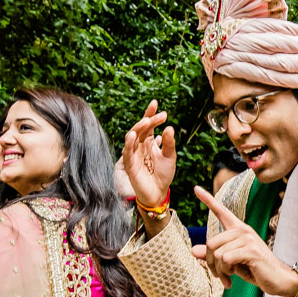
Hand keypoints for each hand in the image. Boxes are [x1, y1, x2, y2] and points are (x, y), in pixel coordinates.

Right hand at [120, 101, 177, 224]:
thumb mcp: (170, 157)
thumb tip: (170, 127)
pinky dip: (129, 143)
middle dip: (149, 120)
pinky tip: (133, 135)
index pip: (149, 125)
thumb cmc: (163, 175)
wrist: (158, 193)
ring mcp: (134, 154)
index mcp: (150, 141)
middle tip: (159, 116)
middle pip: (141, 128)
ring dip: (138, 128)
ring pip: (132, 137)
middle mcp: (140, 145)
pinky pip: (127, 152)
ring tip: (146, 121)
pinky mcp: (129, 164)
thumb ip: (169, 143)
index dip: (151, 114)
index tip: (155, 103)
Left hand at [193, 185, 297, 296]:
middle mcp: (243, 230)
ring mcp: (248, 239)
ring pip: (217, 254)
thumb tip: (193, 250)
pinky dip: (227, 271)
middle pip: (210, 243)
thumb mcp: (231, 262)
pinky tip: (235, 275)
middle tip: (220, 275)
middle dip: (211, 263)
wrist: (278, 279)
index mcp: (238, 229)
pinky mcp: (251, 250)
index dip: (208, 200)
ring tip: (229, 276)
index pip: (221, 211)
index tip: (196, 188)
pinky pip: (225, 260)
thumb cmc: (254, 269)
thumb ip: (213, 255)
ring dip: (220, 270)